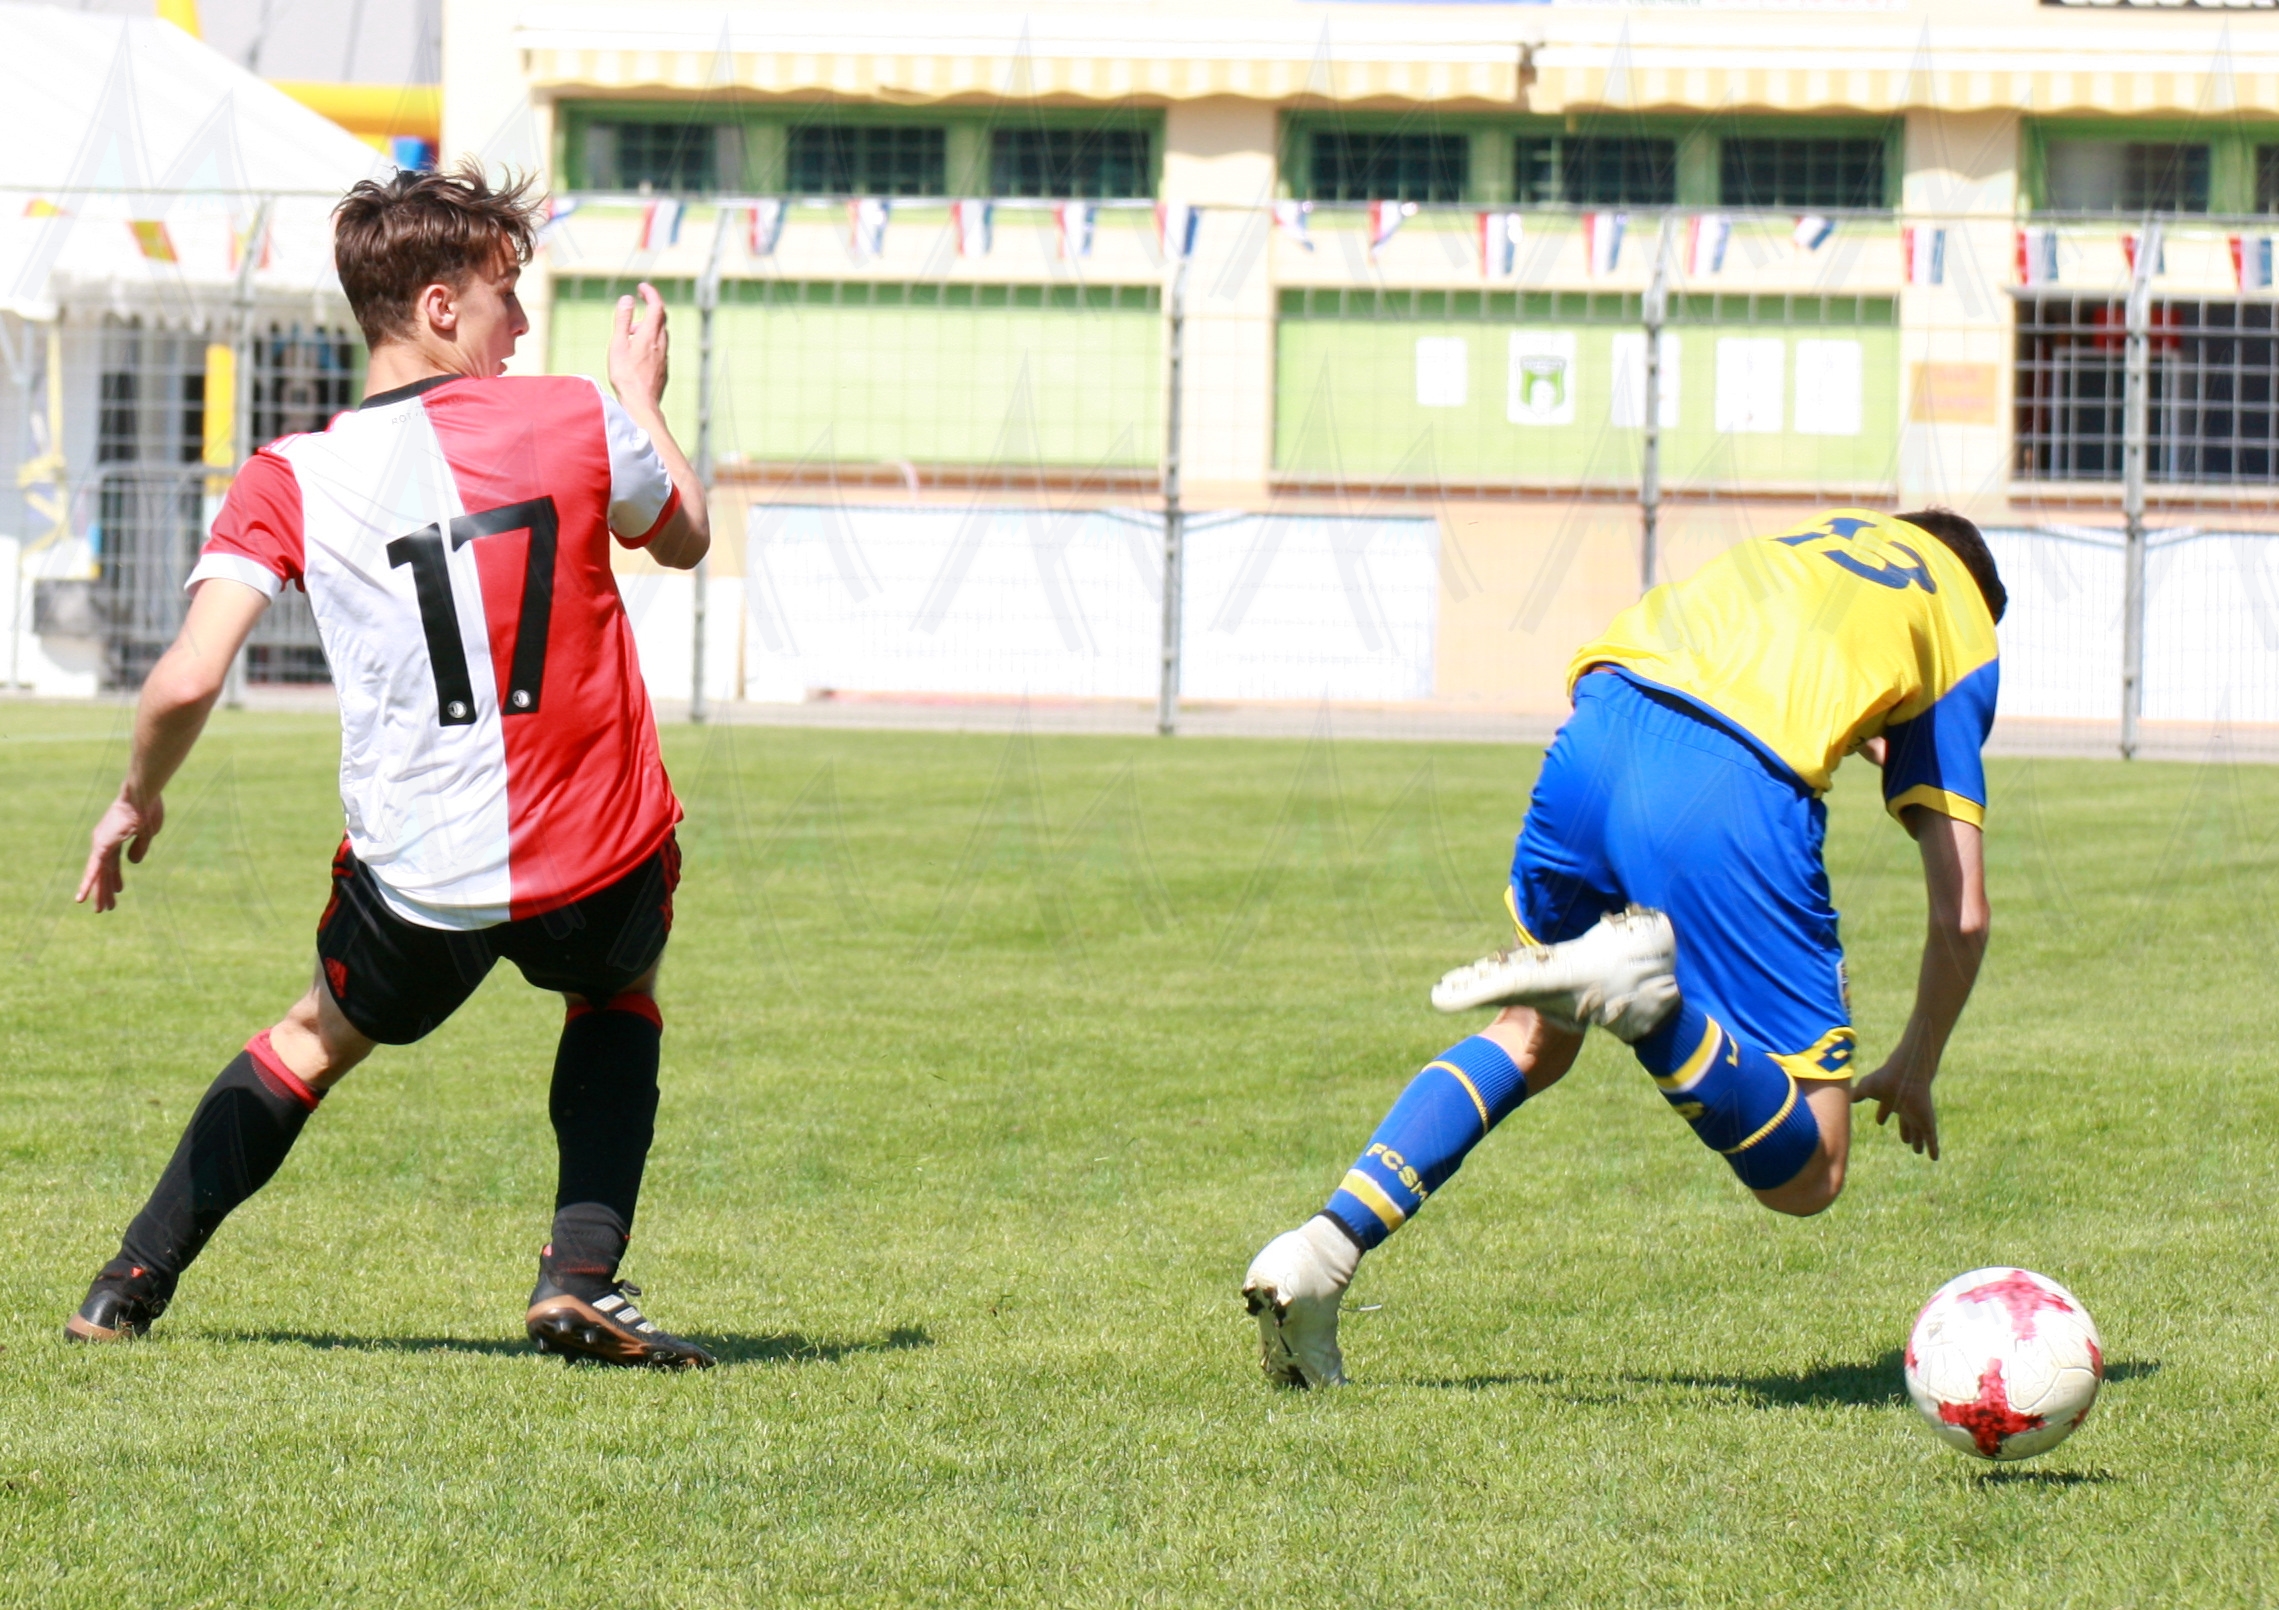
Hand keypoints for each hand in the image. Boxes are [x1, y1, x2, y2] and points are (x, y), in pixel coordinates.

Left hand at [77, 790, 162, 912]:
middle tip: (105, 907)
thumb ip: (140, 847)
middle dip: (105, 889)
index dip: (115, 877)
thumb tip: (133, 863)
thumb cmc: (148, 807)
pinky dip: (89, 884)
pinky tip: (83, 898)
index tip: (119, 890)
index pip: (113, 862)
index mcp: (115, 836)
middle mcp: (104, 841)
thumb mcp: (148, 832)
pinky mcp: (103, 846)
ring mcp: (102, 843)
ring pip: (99, 873)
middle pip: (104, 870)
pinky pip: (95, 870)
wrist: (142, 794)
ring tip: (99, 910)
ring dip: (100, 892)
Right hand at [607, 281, 669, 413]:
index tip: (642, 287)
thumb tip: (628, 299)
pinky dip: (650, 342)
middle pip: (661, 319)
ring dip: (647, 327)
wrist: (641, 404)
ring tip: (630, 336)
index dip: (651, 293)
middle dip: (649, 309)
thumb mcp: (618, 345)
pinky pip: (659, 348)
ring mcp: (664, 357)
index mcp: (650, 335)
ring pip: (661, 334)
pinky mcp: (663, 369)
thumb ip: (623, 321)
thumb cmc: (626, 376)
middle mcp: (661, 344)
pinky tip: (637, 353)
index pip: (657, 306)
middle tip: (634, 311)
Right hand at [1851, 1054, 1939, 1160]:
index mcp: (1891, 1101)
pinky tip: (1934, 1158)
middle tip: (1906, 1141)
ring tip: (1918, 1151)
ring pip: (1918, 1132)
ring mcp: (1918, 1116)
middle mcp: (1905, 1109)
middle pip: (1906, 1123)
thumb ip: (1858, 1094)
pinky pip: (1931, 1138)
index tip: (1880, 1121)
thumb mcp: (1866, 1088)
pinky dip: (1933, 1148)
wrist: (1905, 1076)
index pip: (1886, 1110)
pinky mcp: (1927, 1122)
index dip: (1882, 1115)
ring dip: (1918, 1142)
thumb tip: (1847, 1098)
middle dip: (1906, 1132)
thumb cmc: (1885, 1079)